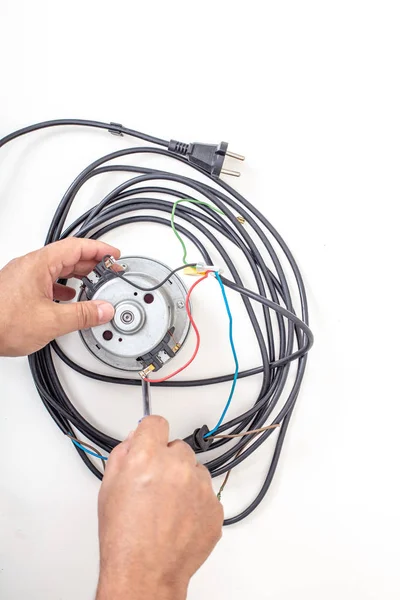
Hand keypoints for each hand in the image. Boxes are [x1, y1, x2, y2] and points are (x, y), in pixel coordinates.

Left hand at [0, 238, 119, 356]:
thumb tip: (103, 310)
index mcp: (39, 264)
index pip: (76, 247)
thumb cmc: (1, 321)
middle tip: (109, 268)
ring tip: (93, 282)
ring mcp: (22, 277)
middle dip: (91, 262)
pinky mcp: (17, 290)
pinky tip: (67, 297)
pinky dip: (61, 286)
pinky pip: (45, 280)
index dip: (99, 249)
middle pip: (67, 255)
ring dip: (76, 274)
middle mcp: (29, 266)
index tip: (114, 254)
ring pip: (56, 268)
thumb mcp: (51, 321)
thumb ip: (83, 314)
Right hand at [97, 416, 222, 599]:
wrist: (145, 573)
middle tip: (154, 486)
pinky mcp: (215, 506)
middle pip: (177, 447)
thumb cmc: (124, 537)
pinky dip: (196, 502)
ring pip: (195, 470)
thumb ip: (122, 455)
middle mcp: (177, 466)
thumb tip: (135, 440)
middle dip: (167, 461)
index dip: (150, 433)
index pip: (156, 423)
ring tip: (167, 508)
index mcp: (147, 457)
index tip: (151, 440)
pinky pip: (207, 494)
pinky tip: (179, 520)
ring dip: (184, 481)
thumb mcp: (108, 487)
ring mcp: (200, 487)